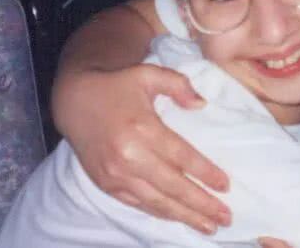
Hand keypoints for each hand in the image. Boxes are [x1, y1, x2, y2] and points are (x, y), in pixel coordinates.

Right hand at [53, 64, 231, 232]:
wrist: (74, 101)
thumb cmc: (116, 86)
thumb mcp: (148, 73)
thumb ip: (178, 85)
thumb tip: (201, 104)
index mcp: (143, 128)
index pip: (181, 157)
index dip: (205, 173)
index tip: (225, 185)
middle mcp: (129, 156)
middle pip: (173, 187)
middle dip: (201, 204)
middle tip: (225, 217)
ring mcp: (116, 174)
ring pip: (156, 202)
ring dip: (185, 216)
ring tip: (209, 226)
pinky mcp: (106, 184)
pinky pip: (138, 203)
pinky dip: (160, 212)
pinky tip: (178, 218)